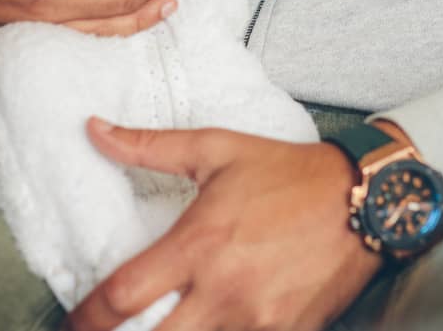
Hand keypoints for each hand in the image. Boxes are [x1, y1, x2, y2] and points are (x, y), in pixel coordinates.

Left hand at [64, 120, 382, 330]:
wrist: (367, 200)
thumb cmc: (292, 174)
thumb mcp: (217, 149)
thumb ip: (150, 146)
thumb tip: (95, 131)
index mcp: (200, 244)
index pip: (123, 298)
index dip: (86, 318)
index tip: (76, 320)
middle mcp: (225, 290)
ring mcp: (258, 321)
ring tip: (164, 326)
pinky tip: (209, 327)